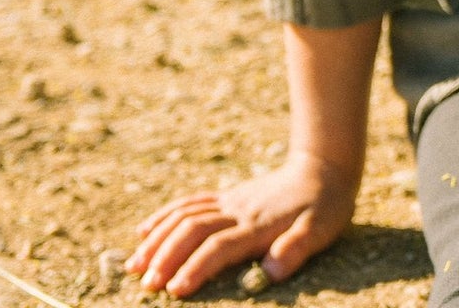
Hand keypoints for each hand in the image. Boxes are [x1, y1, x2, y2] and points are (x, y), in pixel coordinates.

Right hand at [125, 151, 358, 297]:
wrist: (324, 166)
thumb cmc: (325, 205)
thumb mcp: (321, 230)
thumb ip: (296, 249)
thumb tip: (271, 272)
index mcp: (257, 225)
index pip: (218, 247)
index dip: (195, 268)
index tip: (174, 291)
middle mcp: (237, 211)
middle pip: (192, 230)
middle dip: (166, 257)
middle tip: (145, 284)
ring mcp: (229, 201)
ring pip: (184, 215)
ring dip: (157, 238)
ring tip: (133, 264)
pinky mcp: (227, 197)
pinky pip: (189, 203)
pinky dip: (164, 216)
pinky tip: (144, 229)